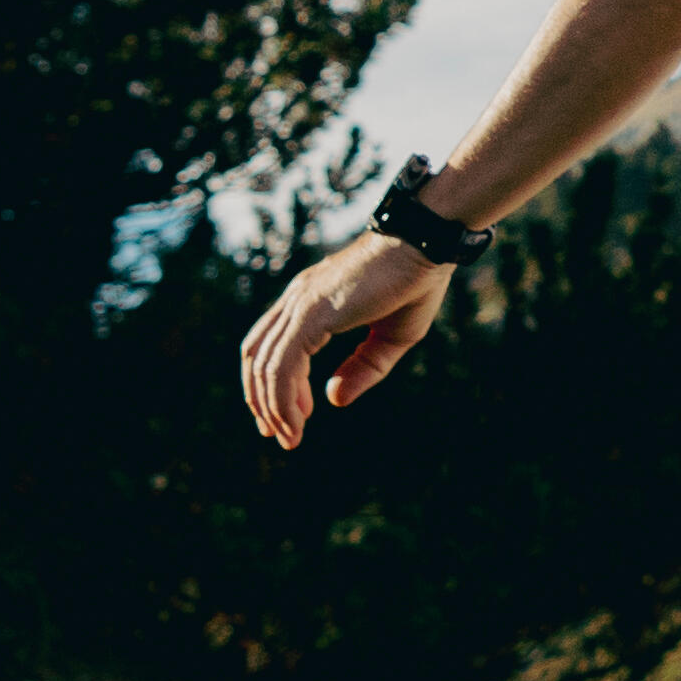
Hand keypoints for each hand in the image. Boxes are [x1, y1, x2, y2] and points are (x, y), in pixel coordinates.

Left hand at [239, 226, 451, 447]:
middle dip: (261, 399)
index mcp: (310, 300)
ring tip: (289, 436)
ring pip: (265, 364)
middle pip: (256, 354)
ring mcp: (300, 303)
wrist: (424, 244)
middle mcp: (297, 299)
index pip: (271, 345)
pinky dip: (283, 396)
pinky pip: (284, 363)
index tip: (292, 415)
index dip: (273, 383)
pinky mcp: (311, 312)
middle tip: (278, 434)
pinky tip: (298, 418)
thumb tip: (333, 399)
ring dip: (272, 406)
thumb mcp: (392, 337)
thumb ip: (363, 367)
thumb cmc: (415, 282)